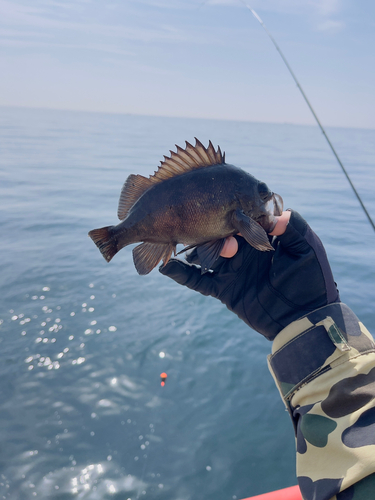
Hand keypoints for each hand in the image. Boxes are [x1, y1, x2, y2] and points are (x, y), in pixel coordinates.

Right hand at [160, 211, 338, 339]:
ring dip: (193, 247)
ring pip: (205, 253)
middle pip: (217, 233)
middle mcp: (243, 250)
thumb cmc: (312, 281)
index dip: (228, 211)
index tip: (216, 203)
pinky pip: (199, 281)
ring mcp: (231, 269)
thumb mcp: (308, 250)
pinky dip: (182, 274)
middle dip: (208, 229)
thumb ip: (294, 229)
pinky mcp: (224, 289)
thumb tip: (276, 214)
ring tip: (178, 239)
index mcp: (260, 236)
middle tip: (199, 226)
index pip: (238, 218)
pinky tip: (166, 268)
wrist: (304, 319)